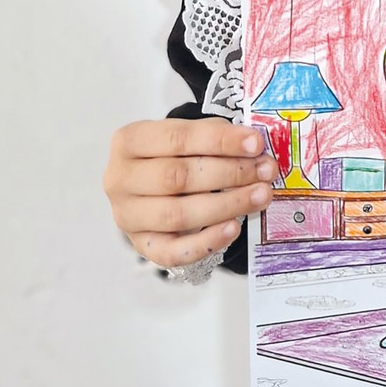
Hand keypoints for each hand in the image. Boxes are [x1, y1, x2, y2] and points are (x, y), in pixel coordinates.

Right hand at [103, 118, 278, 268]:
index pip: (178, 138)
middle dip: (230, 173)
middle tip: (265, 170)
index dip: (221, 141)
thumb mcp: (188, 134)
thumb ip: (215, 137)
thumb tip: (253, 147)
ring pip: (178, 214)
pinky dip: (206, 241)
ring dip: (227, 204)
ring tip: (261, 195)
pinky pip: (173, 252)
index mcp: (130, 141)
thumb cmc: (174, 154)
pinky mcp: (141, 245)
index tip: (256, 143)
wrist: (149, 184)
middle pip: (178, 177)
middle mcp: (120, 179)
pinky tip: (234, 228)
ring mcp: (127, 216)